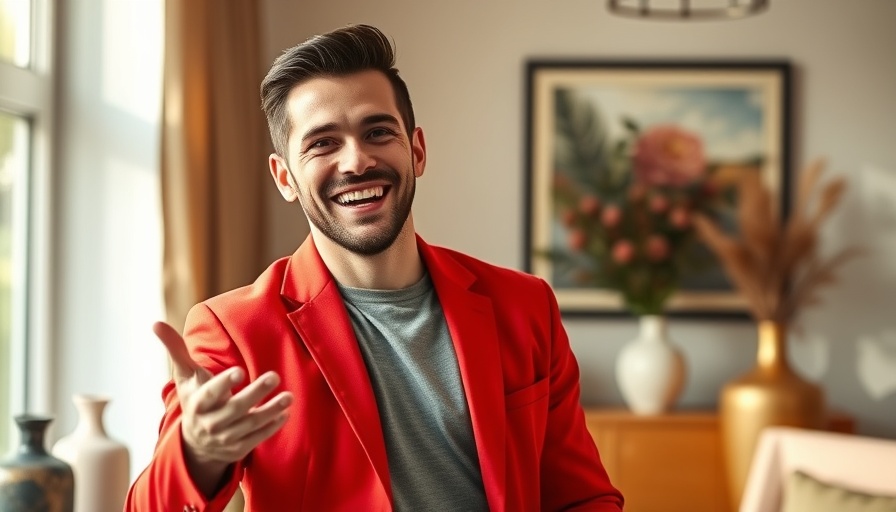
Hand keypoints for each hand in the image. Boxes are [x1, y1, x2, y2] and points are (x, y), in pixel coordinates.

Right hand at [153, 321, 292, 494]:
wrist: (194, 442)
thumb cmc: (194, 398)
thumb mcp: (184, 376)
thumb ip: (175, 349)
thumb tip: (155, 323)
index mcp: (197, 403)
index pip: (210, 394)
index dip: (224, 383)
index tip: (240, 371)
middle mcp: (210, 423)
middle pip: (235, 409)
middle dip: (255, 393)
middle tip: (274, 376)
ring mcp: (224, 438)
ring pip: (250, 425)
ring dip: (270, 410)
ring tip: (289, 396)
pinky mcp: (238, 448)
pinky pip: (257, 438)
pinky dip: (272, 427)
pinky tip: (285, 413)